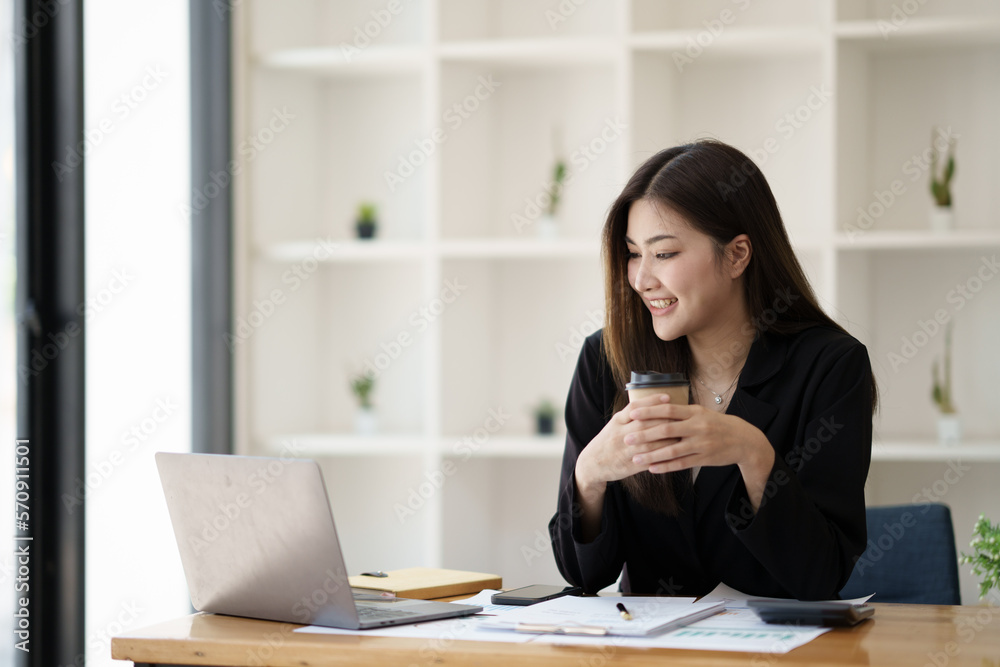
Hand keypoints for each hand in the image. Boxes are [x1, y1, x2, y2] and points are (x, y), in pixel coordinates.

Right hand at [574, 393, 682, 489]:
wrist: (593, 463)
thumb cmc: (608, 441)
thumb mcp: (615, 424)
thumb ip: (631, 415)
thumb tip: (654, 404)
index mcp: (617, 421)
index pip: (635, 407)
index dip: (652, 401)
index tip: (668, 397)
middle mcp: (621, 434)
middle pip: (645, 423)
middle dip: (665, 419)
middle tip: (682, 415)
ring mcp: (626, 450)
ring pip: (650, 442)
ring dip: (668, 438)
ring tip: (683, 434)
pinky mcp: (630, 465)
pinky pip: (650, 460)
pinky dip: (663, 456)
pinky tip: (675, 452)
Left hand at [624, 399, 774, 509]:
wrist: (743, 440)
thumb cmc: (716, 424)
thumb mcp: (701, 412)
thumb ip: (681, 412)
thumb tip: (657, 407)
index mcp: (694, 412)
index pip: (668, 409)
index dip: (649, 411)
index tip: (632, 414)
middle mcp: (697, 427)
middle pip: (666, 430)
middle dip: (645, 434)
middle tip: (627, 438)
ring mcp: (701, 444)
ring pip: (672, 450)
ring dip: (651, 455)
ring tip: (635, 458)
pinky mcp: (704, 459)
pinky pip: (681, 464)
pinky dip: (665, 466)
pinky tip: (652, 469)